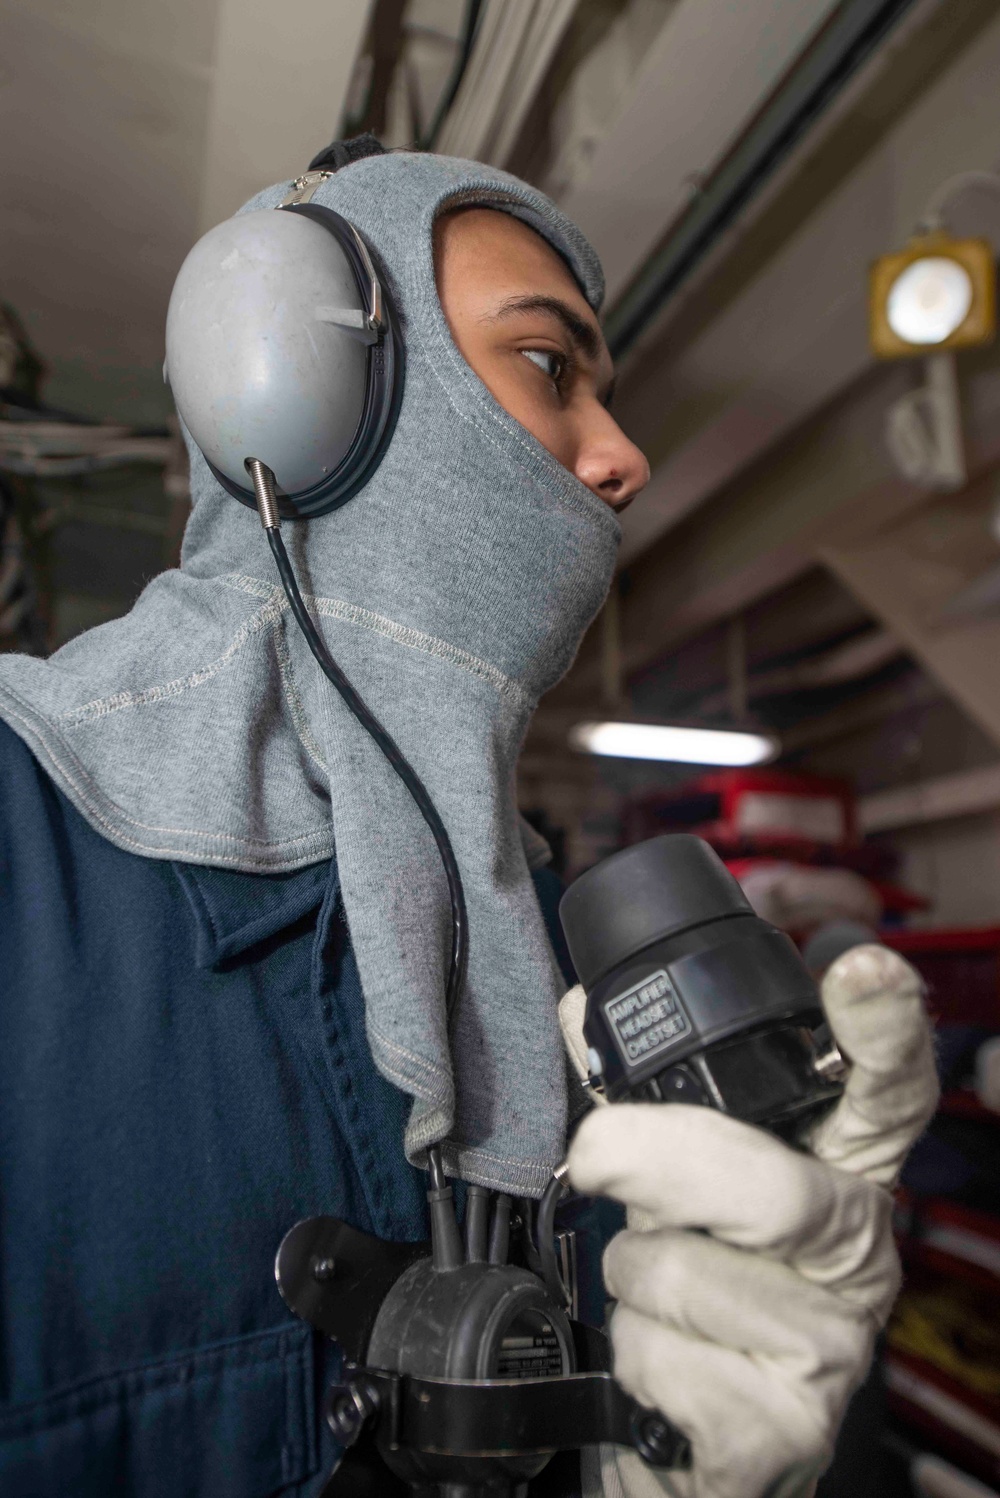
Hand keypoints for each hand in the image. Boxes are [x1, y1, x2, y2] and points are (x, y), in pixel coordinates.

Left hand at [562, 945, 937, 1497]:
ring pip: (685, 1273)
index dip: (881, 1031)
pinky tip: (668, 1365)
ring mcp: (831, 1345)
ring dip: (632, 1277)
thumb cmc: (693, 1286)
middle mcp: (857, 1252)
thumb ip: (648, 1100)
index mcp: (838, 1172)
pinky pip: (664, 1356)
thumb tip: (583, 1011)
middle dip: (655, 1166)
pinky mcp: (783, 1428)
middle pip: (766, 1186)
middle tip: (599, 1158)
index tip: (862, 975)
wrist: (697, 1441)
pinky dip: (632, 1354)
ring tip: (660, 1295)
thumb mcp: (676, 1180)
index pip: (885, 1093)